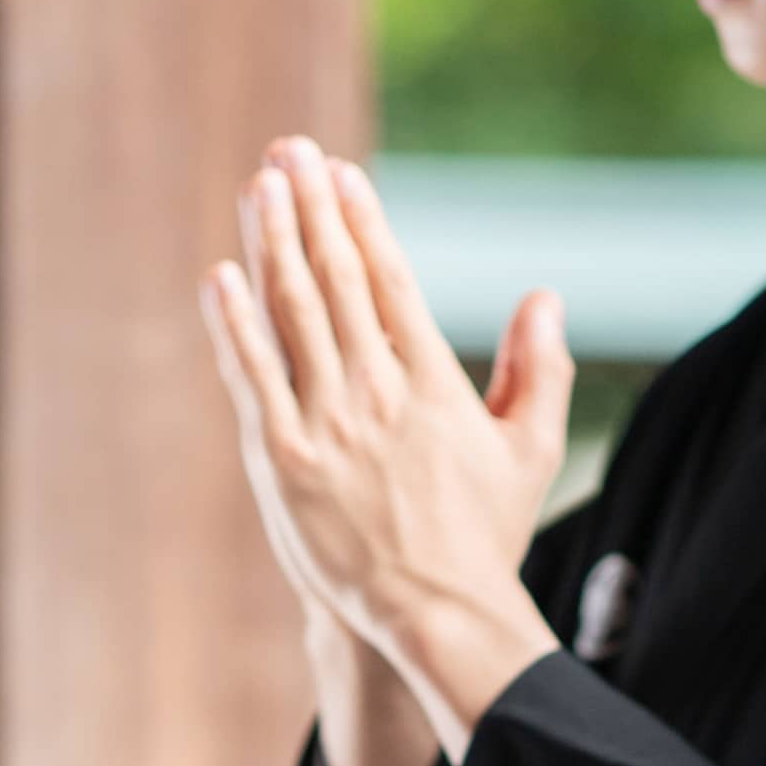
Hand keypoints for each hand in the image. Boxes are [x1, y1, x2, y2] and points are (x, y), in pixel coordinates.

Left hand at [199, 136, 571, 755]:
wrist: (436, 612)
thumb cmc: (483, 535)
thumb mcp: (527, 449)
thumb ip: (537, 368)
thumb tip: (545, 295)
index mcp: (433, 385)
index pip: (390, 281)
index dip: (361, 221)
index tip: (340, 173)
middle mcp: (377, 392)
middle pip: (336, 280)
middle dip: (310, 209)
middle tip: (288, 152)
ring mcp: (326, 424)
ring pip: (292, 314)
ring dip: (272, 244)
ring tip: (257, 188)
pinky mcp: (282, 460)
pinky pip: (252, 378)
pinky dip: (235, 324)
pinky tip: (220, 276)